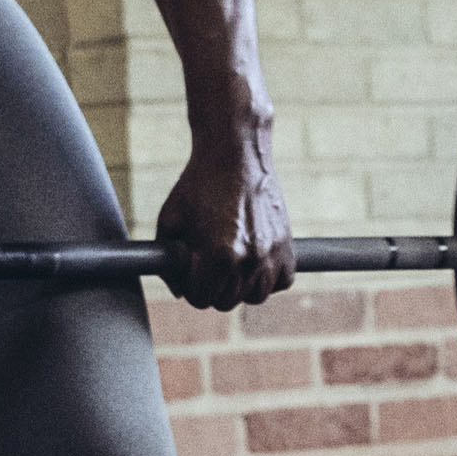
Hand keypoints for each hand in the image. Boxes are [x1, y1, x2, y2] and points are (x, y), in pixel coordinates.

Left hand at [151, 136, 293, 314]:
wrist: (235, 153)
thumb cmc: (198, 185)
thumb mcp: (170, 220)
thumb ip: (169, 263)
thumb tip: (181, 292)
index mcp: (217, 255)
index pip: (200, 299)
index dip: (190, 285)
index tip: (191, 269)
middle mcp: (248, 259)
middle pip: (227, 301)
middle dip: (213, 286)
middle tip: (208, 262)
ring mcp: (271, 254)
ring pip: (255, 296)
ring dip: (241, 284)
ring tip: (231, 259)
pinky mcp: (288, 246)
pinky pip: (281, 281)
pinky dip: (269, 276)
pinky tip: (255, 258)